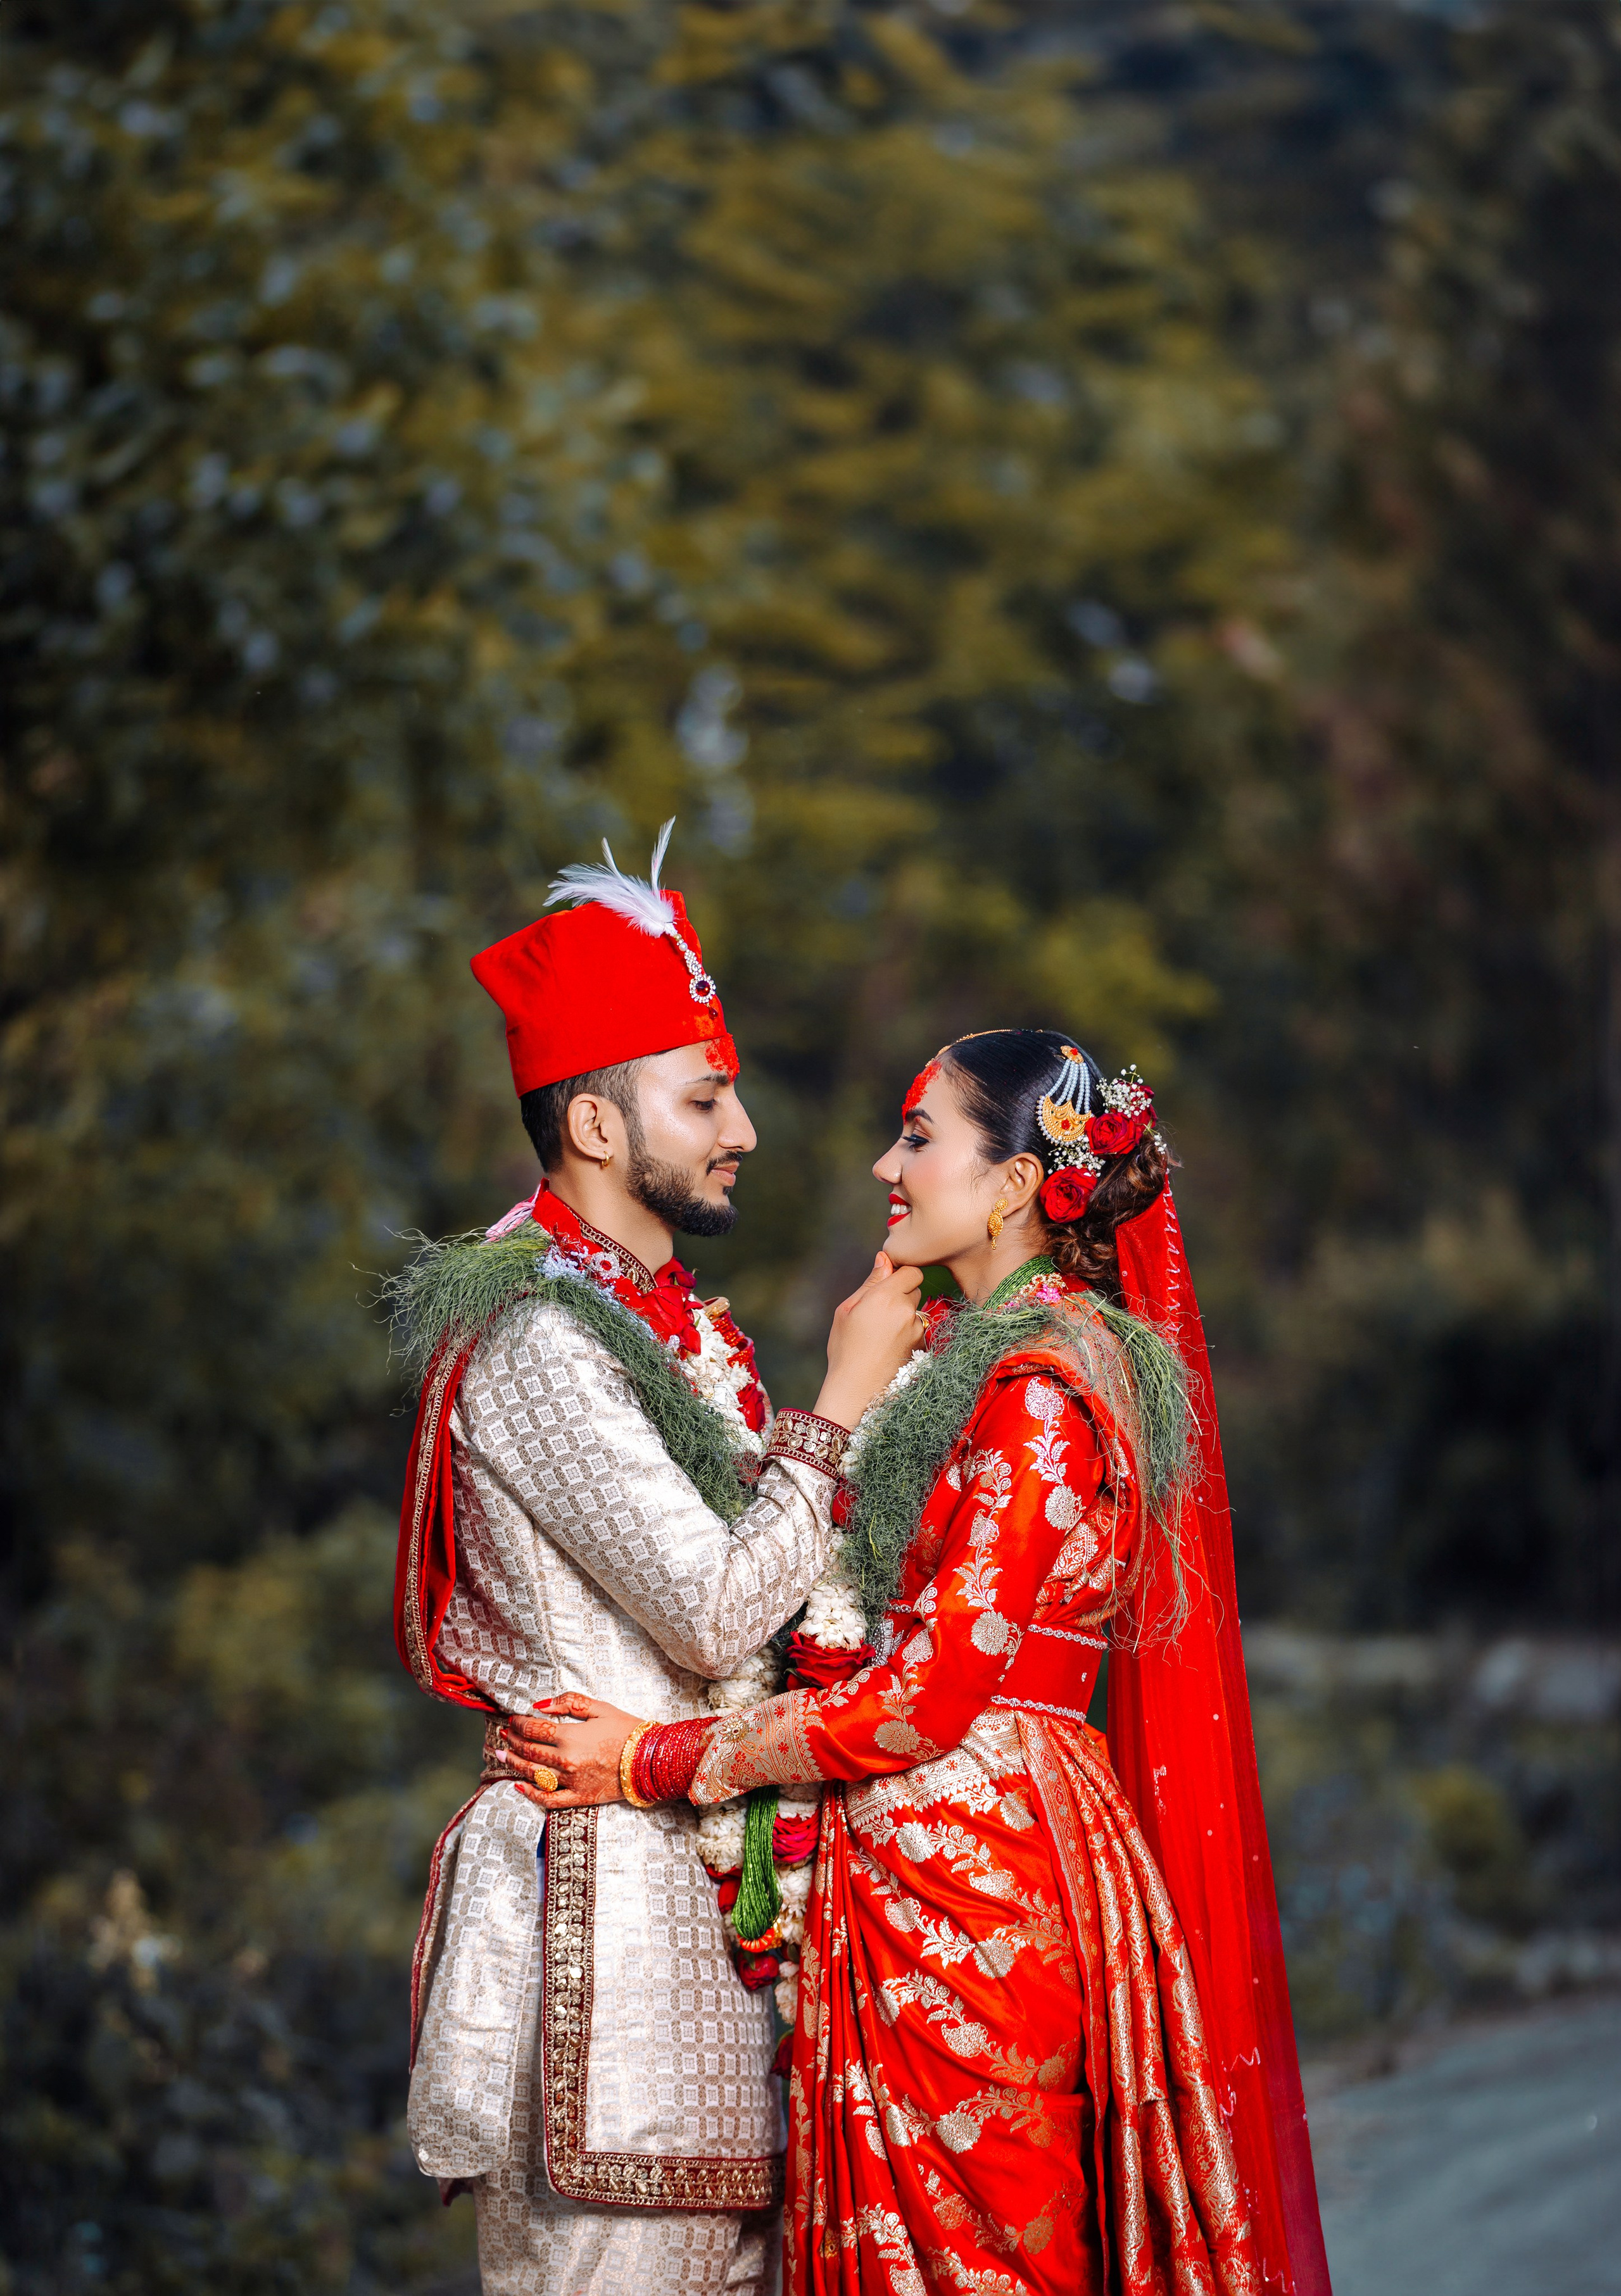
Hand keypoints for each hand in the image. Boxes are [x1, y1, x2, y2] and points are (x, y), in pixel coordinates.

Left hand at [487, 1693, 645, 1807]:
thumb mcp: (600, 1708)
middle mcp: (566, 1761)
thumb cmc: (628, 1730)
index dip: (518, 1723)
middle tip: (503, 1734)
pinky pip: (548, 1799)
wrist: (651, 1759)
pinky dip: (531, 1794)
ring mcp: (571, 1782)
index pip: (534, 1729)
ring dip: (514, 1763)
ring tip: (502, 1755)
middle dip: (512, 1741)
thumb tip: (541, 1705)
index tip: (512, 1719)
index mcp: (571, 1737)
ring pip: (532, 1774)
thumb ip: (569, 1702)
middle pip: (529, 1750)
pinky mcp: (579, 1797)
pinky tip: (518, 1786)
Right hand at [813, 1251, 925, 1430]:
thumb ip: (871, 1282)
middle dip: (901, 1294)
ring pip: (916, 1310)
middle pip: (915, 1288)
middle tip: (878, 1313)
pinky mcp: (922, 1345)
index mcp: (885, 1297)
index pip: (911, 1271)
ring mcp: (917, 1329)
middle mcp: (905, 1310)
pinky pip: (918, 1329)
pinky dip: (907, 1333)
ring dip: (904, 1315)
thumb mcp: (847, 1311)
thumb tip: (884, 1257)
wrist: (857, 1390)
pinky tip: (889, 1347)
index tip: (886, 1286)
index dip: (900, 1275)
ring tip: (881, 1335)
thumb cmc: (845, 1348)